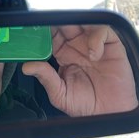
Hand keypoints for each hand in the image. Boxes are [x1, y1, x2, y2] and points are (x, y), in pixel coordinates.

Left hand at [21, 25, 137, 116]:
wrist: (110, 114)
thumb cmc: (86, 105)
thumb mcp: (60, 94)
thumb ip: (45, 78)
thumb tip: (26, 67)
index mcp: (63, 54)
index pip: (52, 35)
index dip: (46, 30)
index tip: (38, 29)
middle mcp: (78, 46)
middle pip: (66, 25)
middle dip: (60, 22)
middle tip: (54, 25)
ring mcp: (94, 44)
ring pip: (84, 23)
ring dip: (78, 26)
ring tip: (73, 37)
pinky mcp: (111, 46)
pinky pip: (103, 31)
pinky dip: (97, 39)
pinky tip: (94, 55)